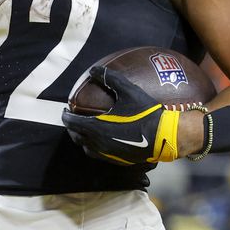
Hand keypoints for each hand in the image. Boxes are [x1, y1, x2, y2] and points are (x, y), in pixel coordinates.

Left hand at [61, 68, 186, 165]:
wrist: (163, 136)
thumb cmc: (145, 113)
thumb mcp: (129, 91)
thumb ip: (110, 78)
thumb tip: (94, 69)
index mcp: (96, 127)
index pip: (71, 122)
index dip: (66, 115)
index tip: (66, 109)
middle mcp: (97, 143)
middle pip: (75, 136)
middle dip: (71, 127)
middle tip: (73, 118)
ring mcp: (106, 153)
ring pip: (86, 148)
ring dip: (81, 138)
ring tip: (84, 130)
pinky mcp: (116, 160)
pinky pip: (98, 154)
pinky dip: (94, 147)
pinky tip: (101, 140)